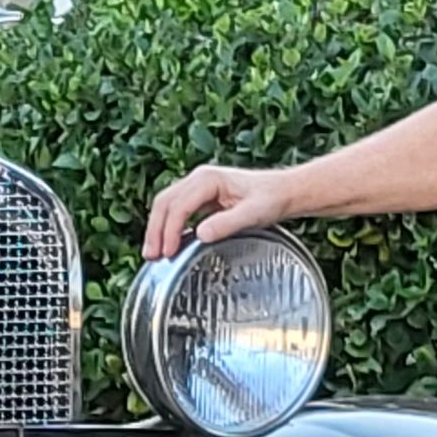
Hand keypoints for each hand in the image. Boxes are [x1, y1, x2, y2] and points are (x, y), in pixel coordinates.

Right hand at [141, 162, 308, 260]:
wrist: (284, 192)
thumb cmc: (272, 199)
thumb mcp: (254, 214)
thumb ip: (227, 224)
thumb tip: (200, 235)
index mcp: (208, 179)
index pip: (178, 206)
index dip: (170, 231)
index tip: (168, 253)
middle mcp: (198, 179)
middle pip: (164, 202)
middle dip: (155, 230)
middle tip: (151, 256)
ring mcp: (198, 187)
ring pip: (166, 205)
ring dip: (157, 228)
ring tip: (154, 254)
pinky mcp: (200, 196)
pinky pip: (176, 209)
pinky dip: (168, 226)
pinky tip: (168, 244)